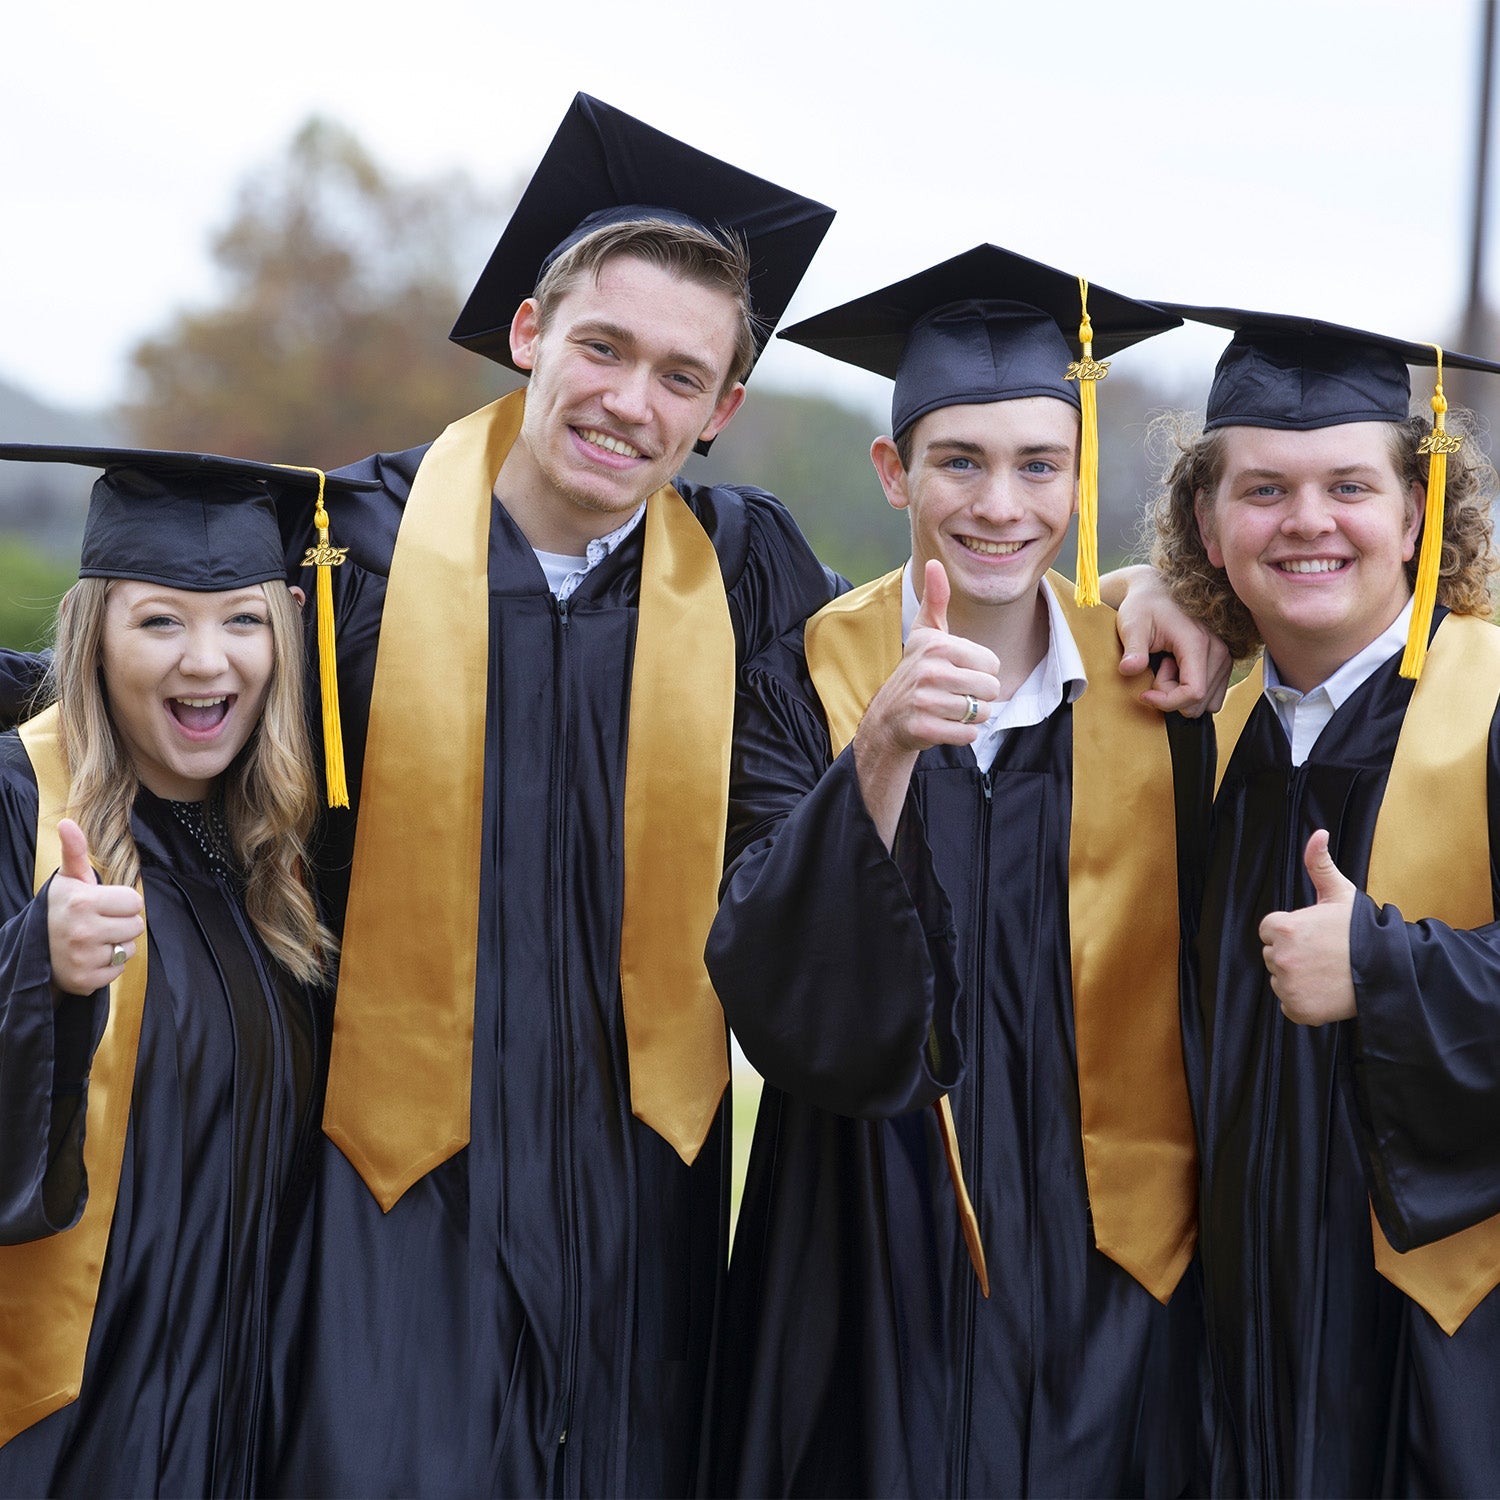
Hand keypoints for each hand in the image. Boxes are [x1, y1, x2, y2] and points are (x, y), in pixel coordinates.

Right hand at [47, 818, 143, 995]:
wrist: (34, 949)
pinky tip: (88, 958)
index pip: (135, 902)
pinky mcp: (85, 980)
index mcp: (83, 902)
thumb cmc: (61, 908)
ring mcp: (83, 958)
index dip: (122, 902)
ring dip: (116, 945)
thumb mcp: (68, 879)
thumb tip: (67, 822)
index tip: (101, 904)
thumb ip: (75, 851)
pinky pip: (118, 972)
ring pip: (129, 949)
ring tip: (92, 940)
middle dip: (121, 923)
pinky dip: (107, 967)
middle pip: (137, 926)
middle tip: (97, 923)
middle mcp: (83, 930)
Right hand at [858, 561, 1001, 757]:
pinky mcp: (924, 728)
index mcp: (938, 646)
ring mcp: (925, 701)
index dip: (980, 671)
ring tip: (949, 709)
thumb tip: (934, 562)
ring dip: (971, 716)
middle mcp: (930, 671)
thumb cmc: (916, 670)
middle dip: (979, 696)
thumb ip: (936, 599)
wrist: (888, 716)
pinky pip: (968, 734)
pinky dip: (962, 733)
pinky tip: (944, 725)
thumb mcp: (925, 633)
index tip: (958, 672)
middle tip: (955, 693)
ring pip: (981, 713)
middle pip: (991, 689)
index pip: (992, 664)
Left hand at [1108, 564, 1232, 716]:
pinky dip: (1191, 691)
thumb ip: (1133, 649)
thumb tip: (1128, 669)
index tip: (1145, 694)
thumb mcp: (1132, 625)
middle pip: (1198, 701)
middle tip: (1158, 667)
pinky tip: (1177, 669)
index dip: (1167, 702)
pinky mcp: (1223, 662)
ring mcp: (1224, 657)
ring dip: (1181, 692)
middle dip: (1171, 694)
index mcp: (1197, 643)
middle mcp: (1218, 650)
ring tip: (1167, 665)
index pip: (1193, 692)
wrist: (1156, 593)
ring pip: (1205, 702)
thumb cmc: (1144, 607)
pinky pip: (1210, 696)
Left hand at [1258, 830, 1357, 1024]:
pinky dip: (1304, 1001)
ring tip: (1327, 971)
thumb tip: (1318, 833)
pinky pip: (1289, 1003)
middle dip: (1293, 953)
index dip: (1292, 930)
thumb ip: (1319, 864)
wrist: (1389, 970)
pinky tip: (1325, 990)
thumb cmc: (1362, 930)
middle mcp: (1280, 958)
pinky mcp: (1298, 1009)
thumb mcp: (1340, 893)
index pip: (1270, 930)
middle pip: (1273, 955)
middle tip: (1324, 953)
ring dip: (1297, 977)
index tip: (1315, 934)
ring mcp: (1288, 986)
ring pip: (1280, 979)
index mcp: (1283, 928)